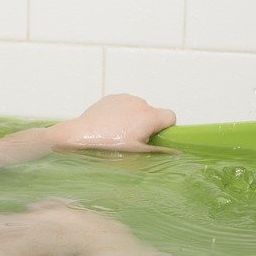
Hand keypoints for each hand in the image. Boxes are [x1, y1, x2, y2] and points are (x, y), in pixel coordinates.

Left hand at [49, 94, 176, 153]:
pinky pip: (123, 105)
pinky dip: (121, 114)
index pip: (171, 117)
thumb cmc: (109, 149)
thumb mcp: (138, 157)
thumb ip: (160, 152)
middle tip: (132, 141)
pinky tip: (108, 127)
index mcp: (148, 116)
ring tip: (117, 135)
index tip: (153, 139)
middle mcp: (139, 103)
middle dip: (146, 125)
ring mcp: (124, 98)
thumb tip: (176, 151)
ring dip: (133, 119)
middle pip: (153, 113)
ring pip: (137, 109)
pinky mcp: (111, 98)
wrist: (79, 137)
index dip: (165, 129)